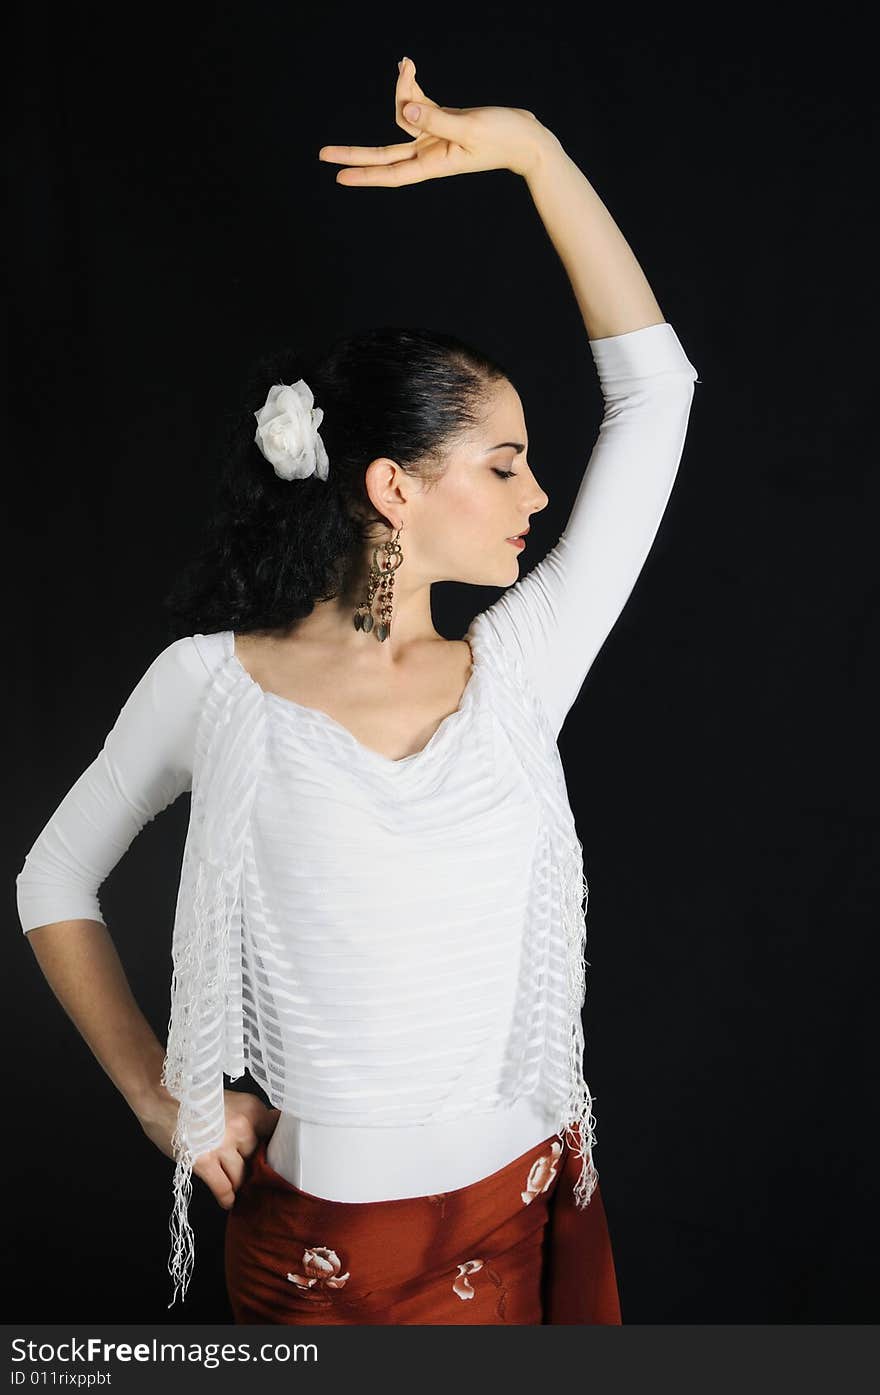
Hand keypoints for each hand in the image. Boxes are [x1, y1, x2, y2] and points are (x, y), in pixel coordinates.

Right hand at [137, 1084, 280, 1210]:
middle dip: (249, 1165)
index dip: (271, 1147)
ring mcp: (224, 1145)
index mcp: (251, 1108)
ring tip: (233, 1185)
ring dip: (236, 1182)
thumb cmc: (192, 1096)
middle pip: (256, 1158)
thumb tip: (262, 1137)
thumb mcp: (230, 1100)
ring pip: (240, 1176)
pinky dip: (227, 1197)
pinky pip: (223, 1188)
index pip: (275, 1134)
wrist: (159, 1095)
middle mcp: (243, 1127)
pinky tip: (228, 1200)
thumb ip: (247, 1118)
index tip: (268, 1156)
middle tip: (242, 1169)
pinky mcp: (204, 1162)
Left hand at [318, 55, 557, 183]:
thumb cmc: (504, 137)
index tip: (338, 174)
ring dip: (401, 90)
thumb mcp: (470, 127)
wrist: (528, 138)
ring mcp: (434, 138)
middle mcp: (429, 153)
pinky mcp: (442, 122)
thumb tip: (403, 110)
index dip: (364, 173)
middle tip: (322, 154)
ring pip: (402, 116)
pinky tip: (407, 66)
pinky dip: (411, 87)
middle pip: (384, 154)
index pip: (391, 171)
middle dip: (354, 152)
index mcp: (434, 162)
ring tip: (407, 65)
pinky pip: (416, 105)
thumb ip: (435, 119)